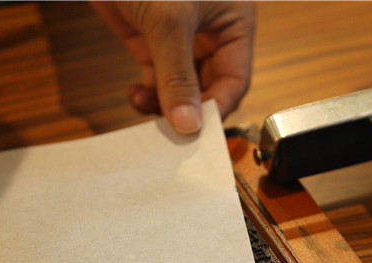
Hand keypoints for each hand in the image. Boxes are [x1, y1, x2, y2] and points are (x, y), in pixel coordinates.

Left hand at [93, 1, 255, 132]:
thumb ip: (177, 76)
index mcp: (234, 23)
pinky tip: (136, 98)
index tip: (197, 132)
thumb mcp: (169, 21)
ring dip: (165, 105)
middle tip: (171, 132)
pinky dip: (147, 95)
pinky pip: (157, 79)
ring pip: (181, 88)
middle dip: (189, 110)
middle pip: (209, 88)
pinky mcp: (151, 39)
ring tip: (147, 113)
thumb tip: (189, 124)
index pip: (234, 80)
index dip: (216, 108)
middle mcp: (211, 33)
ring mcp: (180, 37)